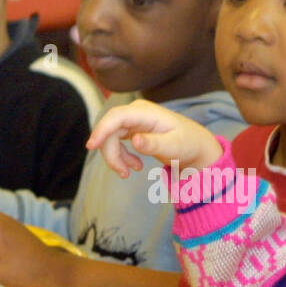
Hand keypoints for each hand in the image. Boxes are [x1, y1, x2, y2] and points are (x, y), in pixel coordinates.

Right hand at [86, 98, 222, 176]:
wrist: (194, 145)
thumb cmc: (187, 143)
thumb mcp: (174, 146)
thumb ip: (154, 144)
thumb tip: (135, 141)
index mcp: (146, 112)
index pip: (117, 116)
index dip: (102, 129)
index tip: (91, 146)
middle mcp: (136, 112)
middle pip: (110, 130)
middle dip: (111, 154)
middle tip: (123, 174)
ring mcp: (132, 119)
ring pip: (110, 137)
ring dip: (115, 157)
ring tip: (129, 173)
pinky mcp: (131, 128)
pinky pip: (115, 141)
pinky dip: (120, 156)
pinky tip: (134, 166)